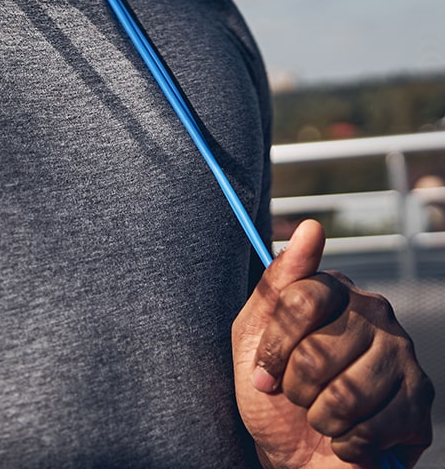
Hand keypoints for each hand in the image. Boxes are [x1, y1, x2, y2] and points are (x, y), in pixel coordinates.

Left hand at [232, 220, 433, 467]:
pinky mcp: (420, 401)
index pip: (300, 300)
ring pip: (347, 393)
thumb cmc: (272, 391)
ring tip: (321, 415)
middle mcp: (375, 313)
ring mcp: (403, 355)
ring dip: (321, 417)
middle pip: (319, 350)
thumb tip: (311, 228)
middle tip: (297, 397)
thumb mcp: (252, 335)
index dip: (275, 347)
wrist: (295, 453)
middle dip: (296, 387)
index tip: (264, 372)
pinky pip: (373, 427)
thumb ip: (276, 284)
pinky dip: (348, 441)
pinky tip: (347, 435)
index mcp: (331, 289)